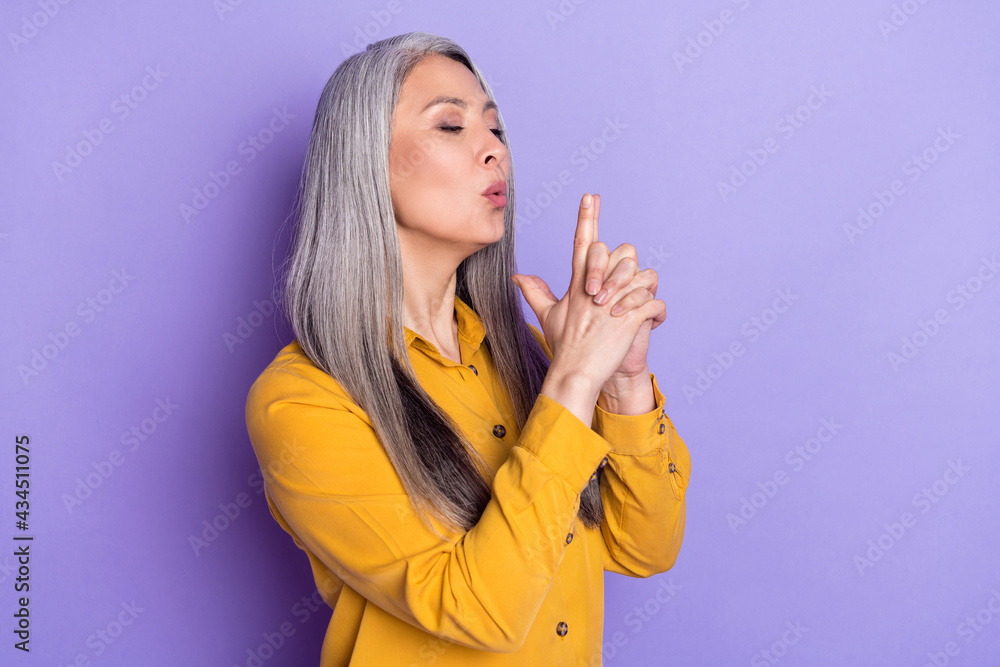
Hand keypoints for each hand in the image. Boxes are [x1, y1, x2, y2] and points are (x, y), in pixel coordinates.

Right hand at [511, 193, 664, 393]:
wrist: (575, 374)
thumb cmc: (564, 347)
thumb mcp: (548, 315)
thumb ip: (534, 291)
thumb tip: (517, 276)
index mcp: (577, 285)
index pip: (581, 243)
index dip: (586, 218)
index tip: (590, 195)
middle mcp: (594, 289)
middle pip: (614, 254)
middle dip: (620, 265)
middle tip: (616, 290)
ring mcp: (612, 304)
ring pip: (640, 276)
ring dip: (641, 289)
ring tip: (635, 307)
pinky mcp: (629, 320)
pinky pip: (653, 302)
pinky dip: (656, 311)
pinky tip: (651, 322)